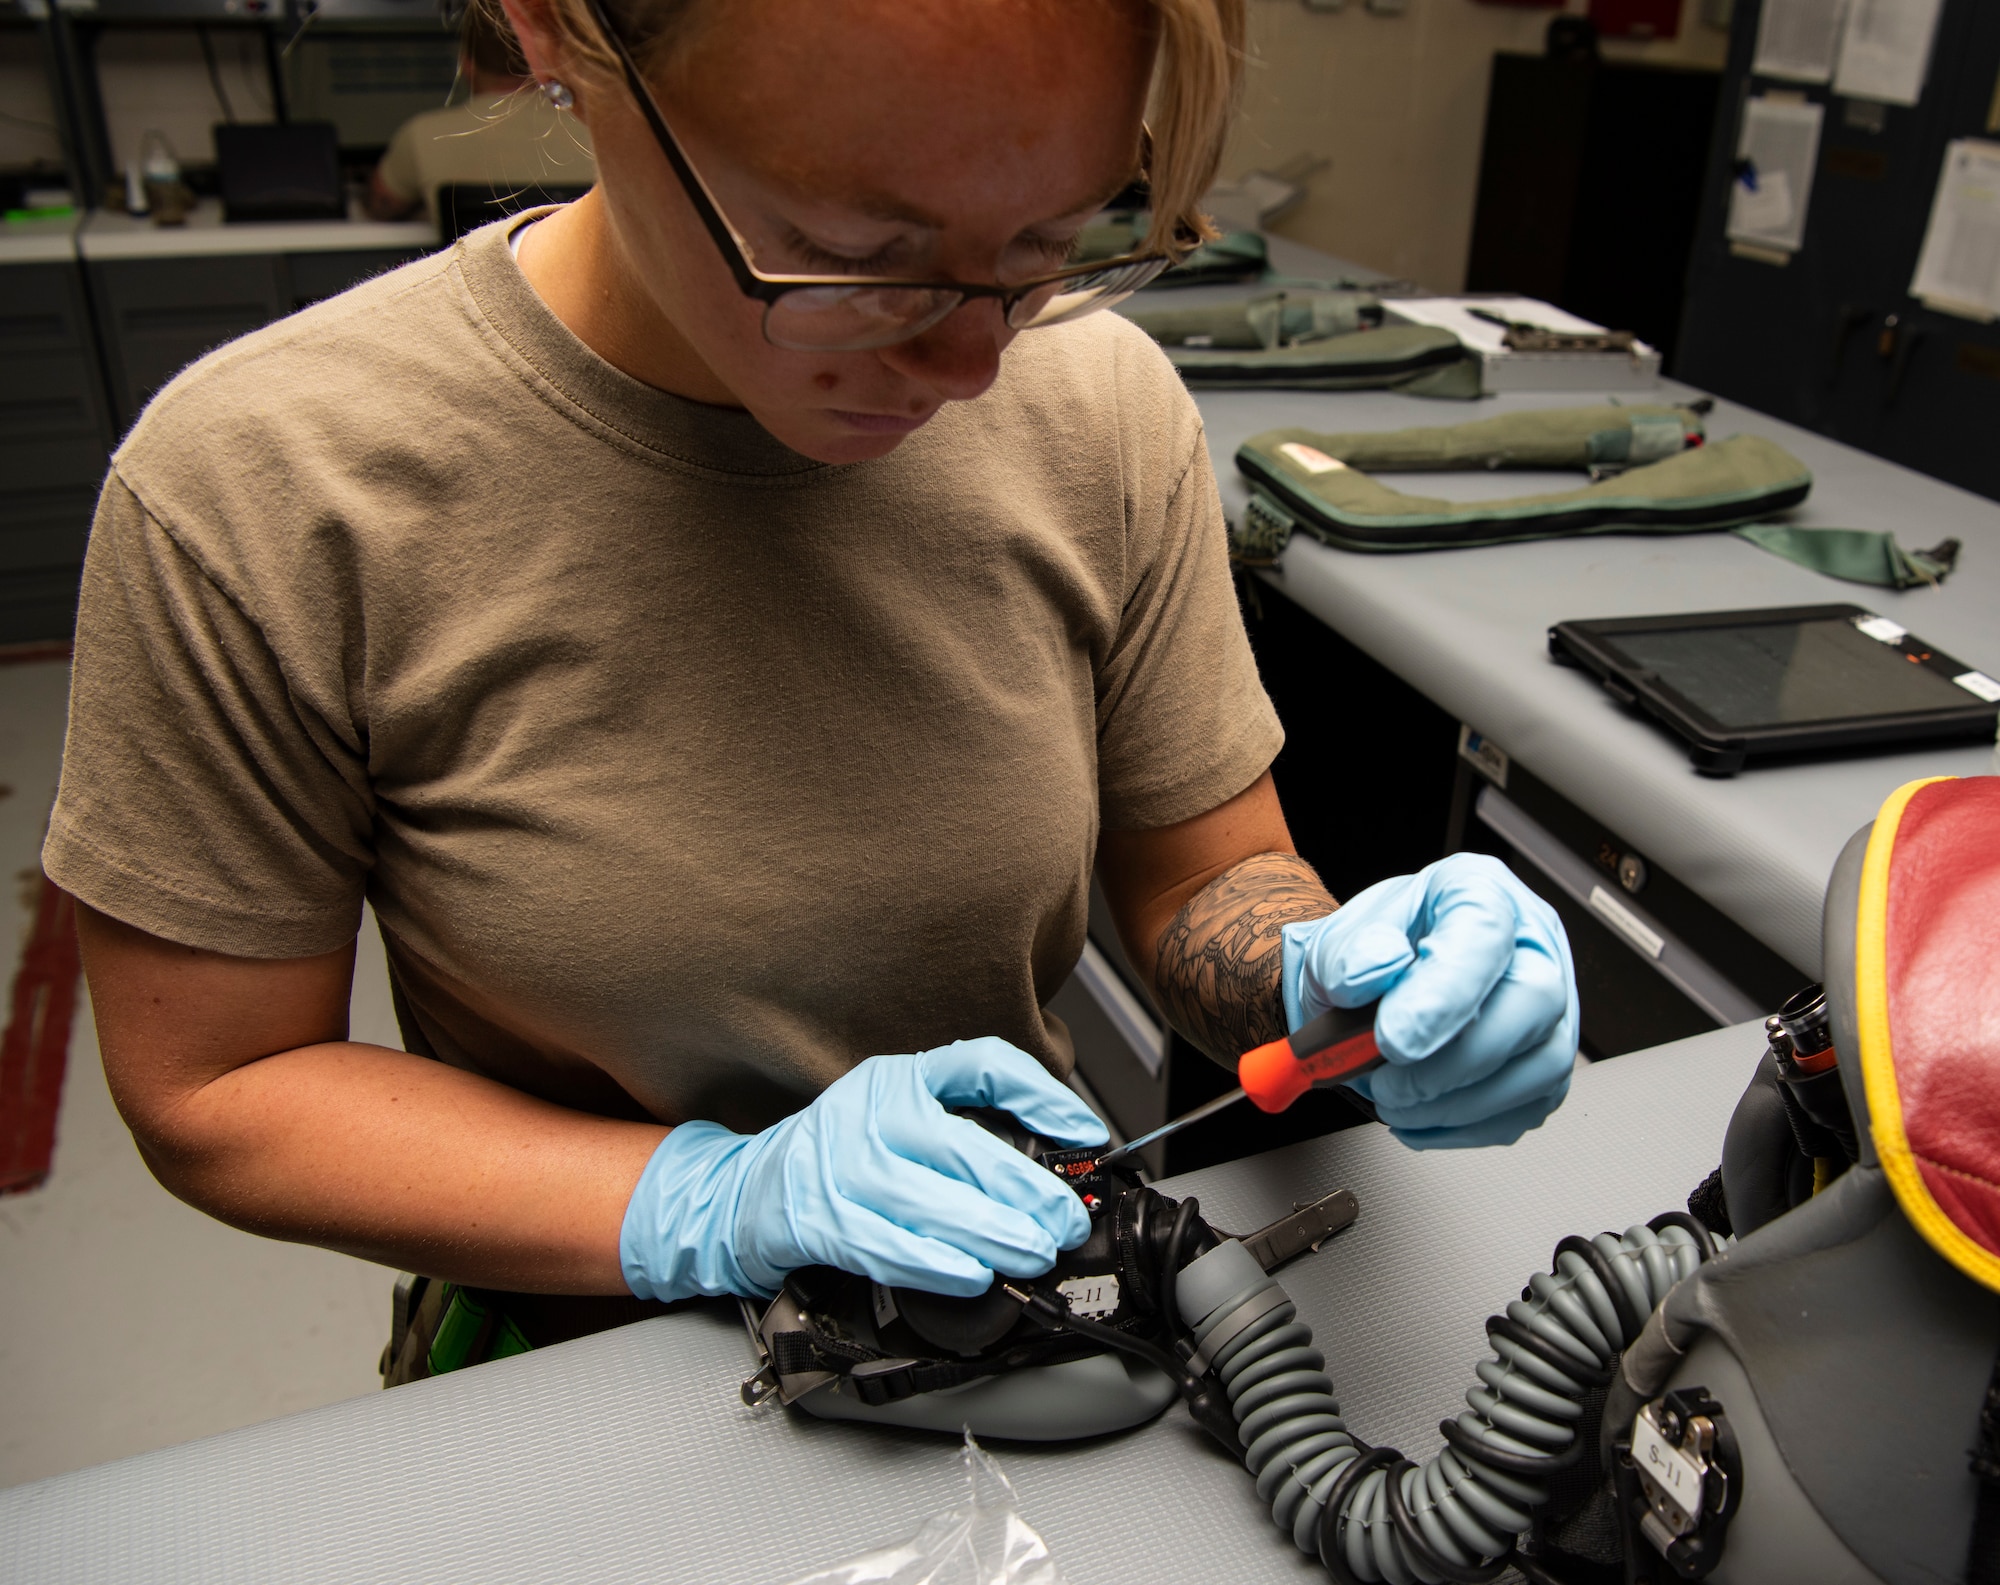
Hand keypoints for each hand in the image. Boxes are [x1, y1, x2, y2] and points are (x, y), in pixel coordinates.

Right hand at [620, 1037, 1108, 1301]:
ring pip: (931, 1202)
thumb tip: (1053, 1164)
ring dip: (993, 1234)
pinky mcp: (818, 1219)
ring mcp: (840, 1165)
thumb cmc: (835, 1156)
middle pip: (964, 1146)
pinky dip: (936, 1265)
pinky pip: (888, 1245)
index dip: (1042, 1095)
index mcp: (899, 1078)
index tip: (1087, 1132)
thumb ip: (961, 1130)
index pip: (981, 1065)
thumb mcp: (895, 1117)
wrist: (743, 1190)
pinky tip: (972, 1276)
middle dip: (1029, 1189)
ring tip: (1033, 1253)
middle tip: (1065, 1218)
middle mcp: (870, 1110)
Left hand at [1279, 854, 1576, 1148]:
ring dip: (1460, 1104)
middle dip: (1455, 1062)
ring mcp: (1550, 1003)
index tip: (1393, 1042)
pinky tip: (1421, 1118)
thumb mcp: (1337, 943)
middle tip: (1390, 1085)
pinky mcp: (1545, 1059)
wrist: (1367, 988)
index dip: (1443, 995)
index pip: (1483, 932)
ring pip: (1543, 1064)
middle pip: (1533, 1001)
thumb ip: (1349, 956)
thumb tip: (1370, 975)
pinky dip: (1469, 1126)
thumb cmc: (1366, 956)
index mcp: (1475, 891)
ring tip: (1397, 1103)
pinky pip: (1529, 1106)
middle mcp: (1529, 941)